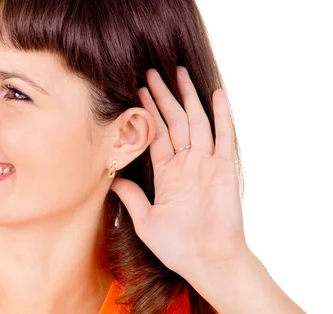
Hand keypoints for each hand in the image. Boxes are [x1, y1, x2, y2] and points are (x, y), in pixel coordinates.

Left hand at [110, 66, 246, 278]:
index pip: (155, 134)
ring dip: (187, 97)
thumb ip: (131, 197)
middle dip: (162, 96)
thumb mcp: (145, 220)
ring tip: (178, 72)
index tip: (136, 90)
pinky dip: (221, 115)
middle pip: (172, 120)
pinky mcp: (224, 169)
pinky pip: (224, 136)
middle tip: (151, 72)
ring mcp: (205, 163)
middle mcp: (185, 163)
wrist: (208, 262)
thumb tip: (110, 178)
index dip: (146, 112)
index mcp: (167, 173)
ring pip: (195, 121)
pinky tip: (216, 94)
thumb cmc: (178, 247)